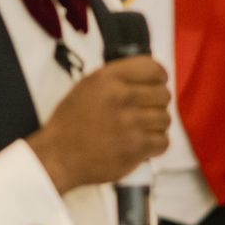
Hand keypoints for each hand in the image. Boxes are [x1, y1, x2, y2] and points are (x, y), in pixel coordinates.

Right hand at [26, 56, 170, 193]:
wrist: (59, 155)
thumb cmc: (71, 121)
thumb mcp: (88, 86)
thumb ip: (117, 78)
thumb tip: (149, 77)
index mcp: (108, 78)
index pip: (153, 68)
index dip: (159, 77)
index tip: (155, 85)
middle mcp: (121, 97)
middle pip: (164, 95)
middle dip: (156, 103)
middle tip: (144, 111)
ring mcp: (130, 123)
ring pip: (165, 119)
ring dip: (155, 125)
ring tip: (139, 129)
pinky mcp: (136, 147)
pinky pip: (163, 142)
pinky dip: (155, 145)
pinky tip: (141, 144)